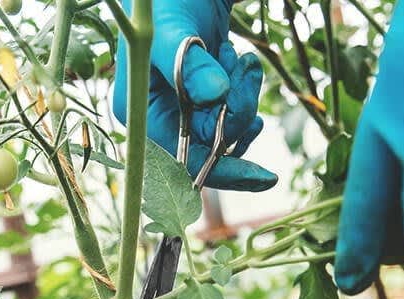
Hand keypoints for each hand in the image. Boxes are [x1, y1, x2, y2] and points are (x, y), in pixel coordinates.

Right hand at [112, 0, 276, 190]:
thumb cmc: (164, 1)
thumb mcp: (171, 29)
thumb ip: (188, 63)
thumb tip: (214, 95)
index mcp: (139, 113)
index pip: (183, 161)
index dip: (223, 170)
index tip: (264, 176)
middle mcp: (156, 118)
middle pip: (209, 147)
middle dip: (236, 114)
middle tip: (244, 69)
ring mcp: (178, 109)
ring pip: (224, 131)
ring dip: (244, 100)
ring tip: (241, 60)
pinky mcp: (199, 99)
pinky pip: (229, 117)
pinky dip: (245, 97)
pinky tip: (244, 70)